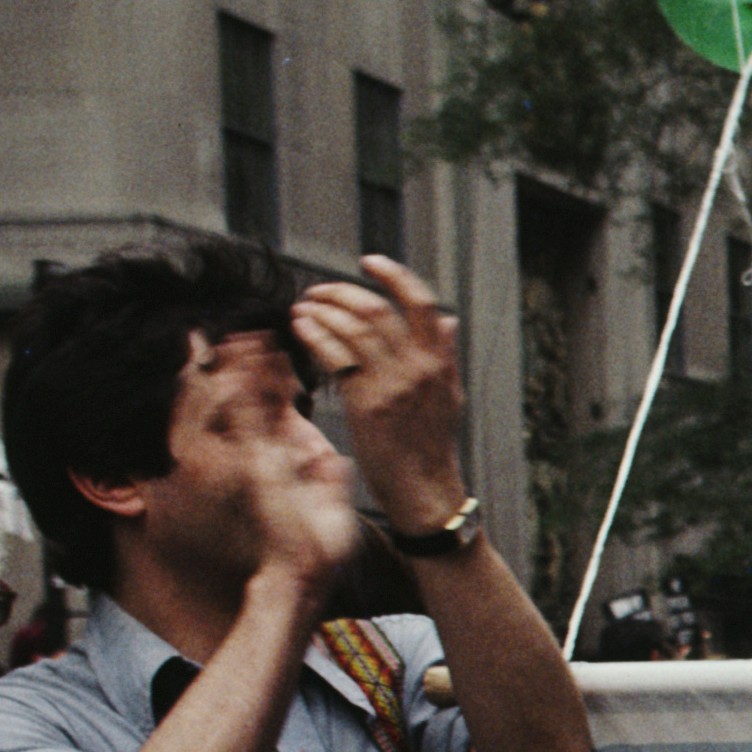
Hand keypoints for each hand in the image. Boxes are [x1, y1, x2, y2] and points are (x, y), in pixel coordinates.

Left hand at [290, 256, 467, 524]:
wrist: (424, 489)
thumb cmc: (430, 446)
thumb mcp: (449, 395)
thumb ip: (445, 356)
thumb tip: (447, 321)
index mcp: (440, 362)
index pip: (422, 304)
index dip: (394, 276)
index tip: (370, 262)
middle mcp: (419, 368)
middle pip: (377, 309)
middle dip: (340, 292)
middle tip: (318, 292)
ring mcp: (393, 384)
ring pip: (353, 328)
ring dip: (321, 311)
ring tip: (304, 308)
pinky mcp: (367, 403)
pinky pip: (336, 356)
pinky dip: (315, 335)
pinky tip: (302, 329)